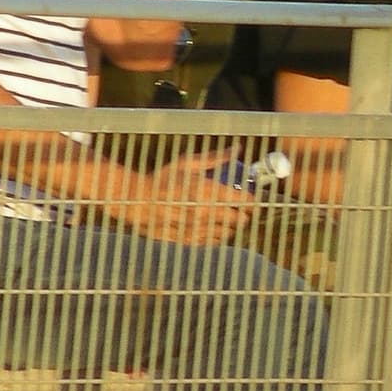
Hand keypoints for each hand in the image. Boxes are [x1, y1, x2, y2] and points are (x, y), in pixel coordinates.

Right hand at [122, 147, 251, 246]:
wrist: (138, 202)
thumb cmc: (163, 178)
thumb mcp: (187, 163)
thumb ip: (215, 158)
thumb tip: (237, 149)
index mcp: (206, 191)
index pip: (241, 200)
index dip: (251, 200)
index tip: (253, 197)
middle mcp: (204, 212)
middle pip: (237, 218)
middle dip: (245, 214)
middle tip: (245, 209)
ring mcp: (197, 228)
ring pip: (226, 232)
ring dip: (233, 226)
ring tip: (232, 220)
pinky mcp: (188, 240)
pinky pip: (211, 241)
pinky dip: (218, 236)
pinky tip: (219, 231)